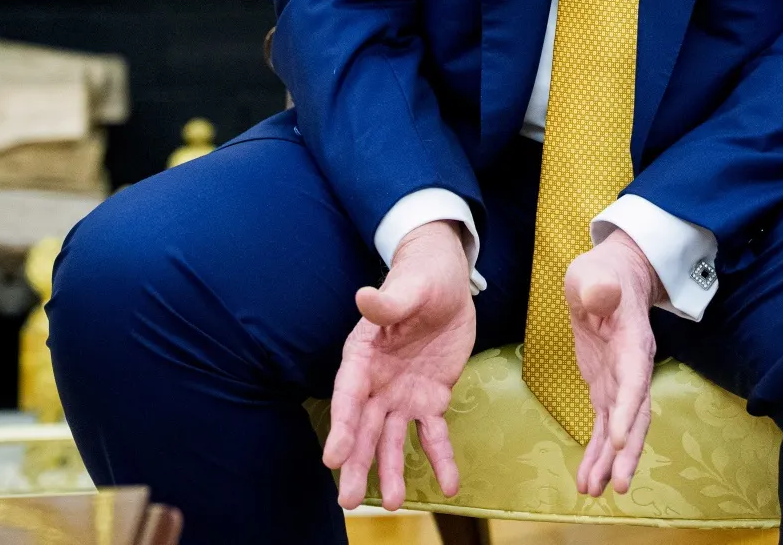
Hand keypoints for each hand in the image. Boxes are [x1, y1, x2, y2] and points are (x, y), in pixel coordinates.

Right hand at [323, 221, 476, 510]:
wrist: (447, 285)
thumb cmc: (421, 279)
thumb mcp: (409, 288)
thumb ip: (388, 303)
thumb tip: (364, 297)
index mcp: (362, 357)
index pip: (348, 396)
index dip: (341, 426)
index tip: (333, 458)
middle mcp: (377, 383)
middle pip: (363, 428)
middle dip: (356, 463)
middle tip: (349, 501)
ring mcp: (402, 395)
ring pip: (392, 439)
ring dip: (391, 470)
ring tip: (394, 503)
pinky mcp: (430, 400)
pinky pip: (433, 434)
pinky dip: (440, 459)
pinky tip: (449, 485)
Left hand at [565, 228, 663, 496]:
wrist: (616, 277)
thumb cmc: (602, 273)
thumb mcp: (592, 273)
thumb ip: (597, 286)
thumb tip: (600, 294)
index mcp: (632, 341)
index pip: (634, 379)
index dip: (629, 408)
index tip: (621, 439)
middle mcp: (633, 367)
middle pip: (637, 414)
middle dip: (628, 451)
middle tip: (618, 484)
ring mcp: (621, 381)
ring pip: (622, 429)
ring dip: (610, 461)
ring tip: (593, 491)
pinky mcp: (607, 389)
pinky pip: (606, 427)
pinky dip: (598, 453)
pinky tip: (587, 479)